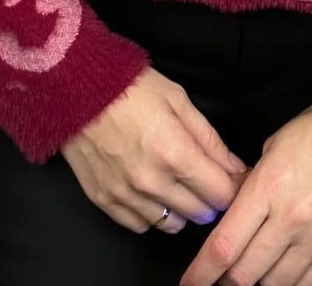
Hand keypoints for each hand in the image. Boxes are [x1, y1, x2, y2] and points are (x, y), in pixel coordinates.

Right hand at [60, 65, 249, 234]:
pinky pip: (140, 225)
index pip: (220, 193)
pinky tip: (152, 191)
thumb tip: (235, 168)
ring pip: (171, 224)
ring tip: (178, 184)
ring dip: (182, 209)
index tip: (233, 179)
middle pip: (199, 213)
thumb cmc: (129, 86)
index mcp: (174, 152)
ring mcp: (125, 195)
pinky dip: (152, 214)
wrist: (75, 87)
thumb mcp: (178, 100)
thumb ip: (209, 139)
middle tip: (206, 178)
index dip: (233, 187)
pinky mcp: (103, 200)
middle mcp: (151, 182)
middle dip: (210, 197)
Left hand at [178, 96, 311, 285]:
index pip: (224, 245)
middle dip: (224, 281)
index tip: (190, 282)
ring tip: (247, 276)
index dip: (201, 272)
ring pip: (275, 284)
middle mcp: (292, 219)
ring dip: (256, 284)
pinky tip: (280, 280)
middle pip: (244, 273)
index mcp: (269, 187)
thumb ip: (251, 182)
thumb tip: (234, 209)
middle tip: (216, 279)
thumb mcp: (274, 145)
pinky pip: (310, 284)